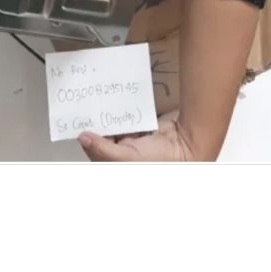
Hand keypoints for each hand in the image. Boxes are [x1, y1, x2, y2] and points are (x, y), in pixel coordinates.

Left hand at [78, 115, 205, 161]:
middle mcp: (126, 156)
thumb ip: (104, 150)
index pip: (97, 154)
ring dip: (109, 119)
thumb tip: (83, 138)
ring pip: (115, 128)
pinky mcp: (142, 129)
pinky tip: (115, 105)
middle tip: (88, 113)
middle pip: (104, 140)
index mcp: (121, 166)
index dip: (89, 142)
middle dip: (98, 129)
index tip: (81, 127)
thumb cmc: (163, 159)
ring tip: (99, 106)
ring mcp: (134, 141)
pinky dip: (121, 113)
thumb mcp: (129, 157)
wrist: (188, 141)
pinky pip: (126, 120)